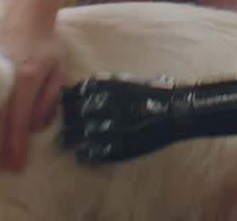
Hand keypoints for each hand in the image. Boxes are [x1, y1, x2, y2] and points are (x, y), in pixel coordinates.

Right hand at [0, 0, 66, 173]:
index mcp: (26, 81)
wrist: (25, 14)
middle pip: (1, 122)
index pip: (20, 121)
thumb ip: (48, 98)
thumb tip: (35, 126)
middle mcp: (8, 82)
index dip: (17, 145)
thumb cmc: (47, 41)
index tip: (15, 166)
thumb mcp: (57, 69)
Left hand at [59, 76, 182, 163]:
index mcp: (105, 88)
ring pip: (78, 135)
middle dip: (66, 120)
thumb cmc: (153, 93)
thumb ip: (104, 83)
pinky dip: (84, 156)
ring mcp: (108, 128)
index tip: (63, 104)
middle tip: (61, 126)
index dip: (66, 99)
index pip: (74, 93)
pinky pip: (93, 153)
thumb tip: (81, 87)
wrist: (175, 111)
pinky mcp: (117, 148)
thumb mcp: (127, 81)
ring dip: (68, 140)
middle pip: (72, 115)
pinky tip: (80, 156)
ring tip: (63, 143)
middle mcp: (102, 107)